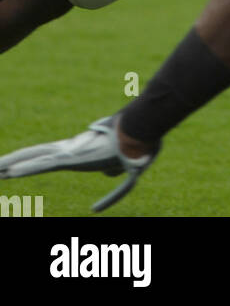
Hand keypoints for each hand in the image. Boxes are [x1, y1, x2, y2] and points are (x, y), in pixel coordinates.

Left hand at [0, 114, 157, 211]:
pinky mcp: (71, 158)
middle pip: (35, 156)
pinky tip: (10, 172)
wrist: (140, 133)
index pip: (47, 158)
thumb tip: (108, 172)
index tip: (12, 167)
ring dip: (11, 165)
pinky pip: (44, 165)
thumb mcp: (123, 166)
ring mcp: (68, 153)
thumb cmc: (135, 146)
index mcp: (78, 152)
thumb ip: (113, 170)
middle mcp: (69, 151)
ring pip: (34, 159)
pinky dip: (26, 168)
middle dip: (13, 162)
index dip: (29, 161)